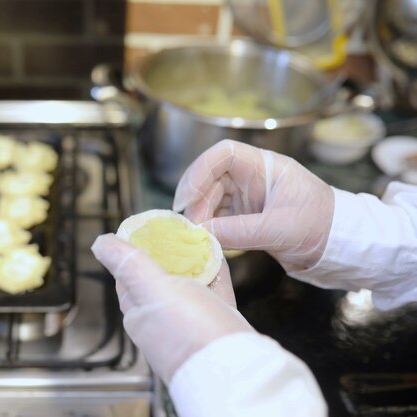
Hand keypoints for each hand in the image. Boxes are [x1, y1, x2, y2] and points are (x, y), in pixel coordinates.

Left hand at [91, 233, 253, 384]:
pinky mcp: (217, 326)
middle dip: (166, 255)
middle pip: (160, 279)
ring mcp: (190, 324)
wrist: (236, 371)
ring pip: (189, 285)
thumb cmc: (190, 333)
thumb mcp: (153, 290)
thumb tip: (99, 243)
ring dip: (192, 262)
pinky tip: (219, 258)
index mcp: (139, 313)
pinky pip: (214, 293)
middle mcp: (162, 320)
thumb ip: (129, 265)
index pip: (128, 276)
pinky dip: (215, 274)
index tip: (144, 230)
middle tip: (176, 231)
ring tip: (198, 239)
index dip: (134, 251)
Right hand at [173, 139, 333, 271]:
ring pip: (212, 198)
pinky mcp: (246, 216)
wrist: (340, 246)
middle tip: (193, 226)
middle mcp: (253, 177)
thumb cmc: (320, 226)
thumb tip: (201, 233)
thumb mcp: (279, 229)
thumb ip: (238, 231)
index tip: (188, 196)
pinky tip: (208, 240)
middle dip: (198, 200)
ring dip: (202, 215)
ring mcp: (248, 197)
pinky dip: (211, 227)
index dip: (200, 170)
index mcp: (264, 167)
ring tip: (200, 237)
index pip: (223, 154)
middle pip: (211, 178)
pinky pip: (219, 216)